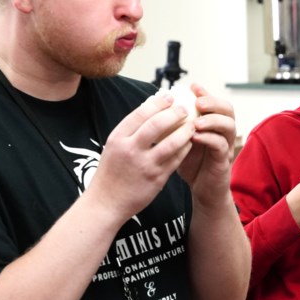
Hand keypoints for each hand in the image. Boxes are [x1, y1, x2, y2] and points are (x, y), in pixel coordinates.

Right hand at [84, 92, 193, 222]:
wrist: (106, 203)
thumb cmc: (111, 172)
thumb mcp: (114, 146)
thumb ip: (130, 130)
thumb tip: (151, 108)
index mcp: (118, 138)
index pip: (141, 113)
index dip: (158, 102)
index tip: (169, 97)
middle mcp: (131, 150)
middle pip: (157, 124)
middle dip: (175, 113)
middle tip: (185, 109)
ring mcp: (145, 165)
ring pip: (172, 142)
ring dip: (185, 131)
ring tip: (192, 124)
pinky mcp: (157, 178)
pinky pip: (176, 159)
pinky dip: (185, 148)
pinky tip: (190, 142)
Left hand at [175, 84, 237, 204]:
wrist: (200, 189)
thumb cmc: (191, 163)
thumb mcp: (182, 140)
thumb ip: (177, 124)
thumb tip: (158, 105)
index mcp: (214, 124)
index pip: (215, 102)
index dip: (206, 93)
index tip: (192, 87)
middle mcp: (223, 132)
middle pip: (228, 110)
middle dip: (213, 103)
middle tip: (198, 103)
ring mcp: (226, 146)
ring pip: (228, 126)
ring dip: (213, 120)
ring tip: (197, 121)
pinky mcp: (224, 161)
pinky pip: (221, 146)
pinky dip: (209, 139)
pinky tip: (195, 137)